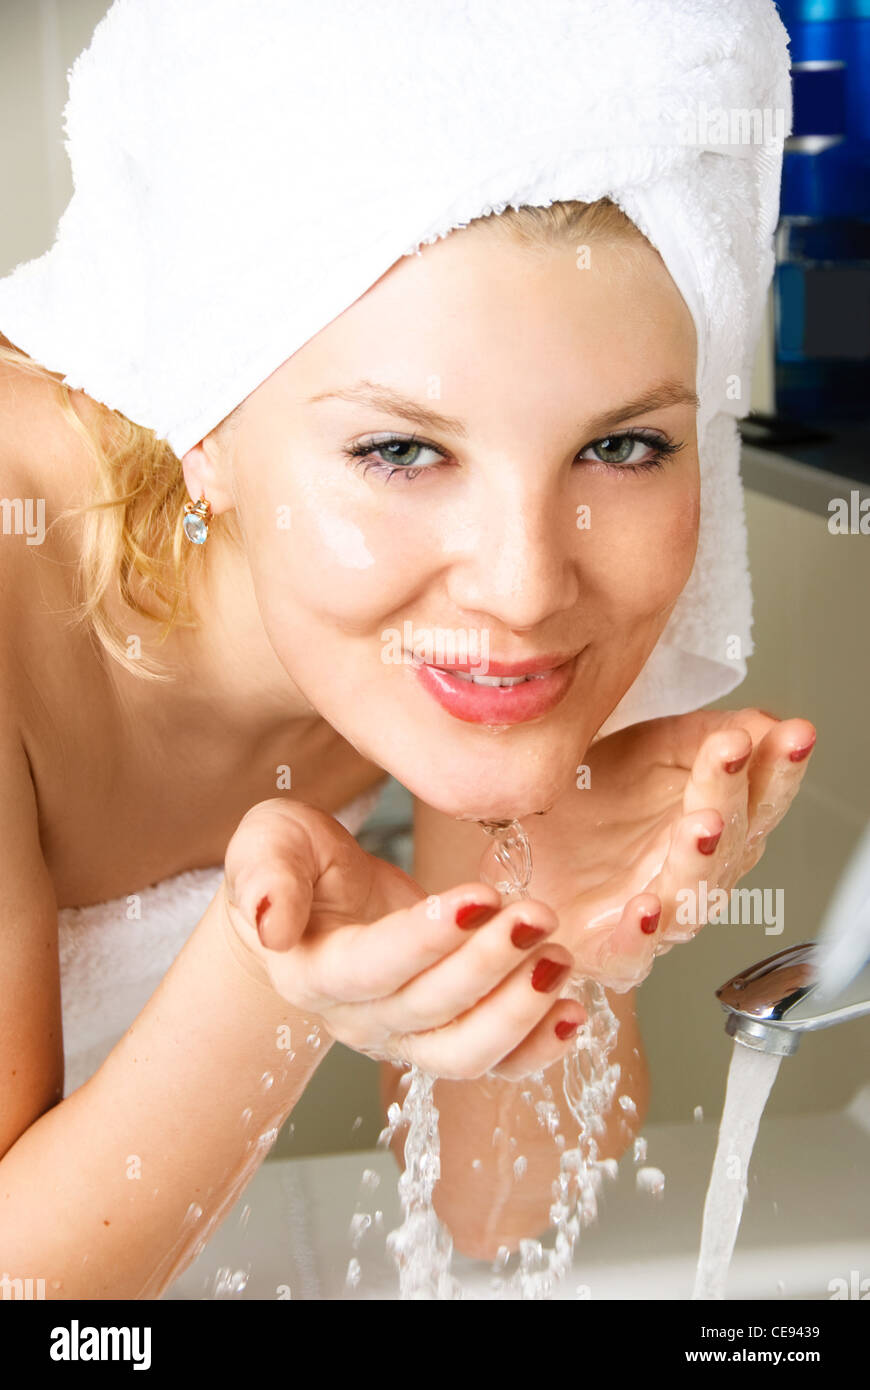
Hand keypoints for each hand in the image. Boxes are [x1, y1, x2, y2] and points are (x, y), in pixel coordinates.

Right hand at [221, 799, 585, 1079]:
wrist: (309, 902)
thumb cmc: (292, 864)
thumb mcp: (267, 844)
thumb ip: (265, 875)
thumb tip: (269, 924)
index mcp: (314, 973)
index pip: (374, 968)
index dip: (427, 940)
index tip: (478, 898)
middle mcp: (361, 1019)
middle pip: (431, 1012)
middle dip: (490, 965)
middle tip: (537, 916)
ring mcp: (406, 1037)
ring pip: (466, 1053)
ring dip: (520, 1011)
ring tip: (560, 958)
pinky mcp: (446, 1035)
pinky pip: (497, 1062)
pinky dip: (539, 1047)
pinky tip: (576, 1011)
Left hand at [511, 707, 816, 990]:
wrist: (527, 864)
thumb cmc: (596, 811)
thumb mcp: (648, 749)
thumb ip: (707, 735)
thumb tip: (766, 722)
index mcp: (719, 820)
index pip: (761, 793)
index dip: (779, 764)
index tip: (790, 731)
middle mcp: (701, 871)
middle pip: (731, 836)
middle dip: (733, 791)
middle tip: (734, 751)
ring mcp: (662, 913)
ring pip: (691, 893)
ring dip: (699, 858)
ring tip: (702, 824)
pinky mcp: (615, 950)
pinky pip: (634, 949)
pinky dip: (641, 932)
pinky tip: (645, 908)